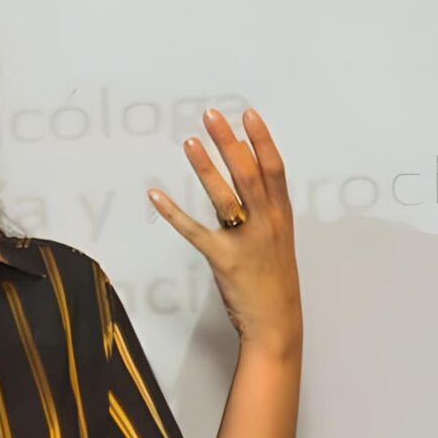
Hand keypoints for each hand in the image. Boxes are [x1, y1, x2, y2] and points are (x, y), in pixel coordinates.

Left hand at [147, 108, 302, 357]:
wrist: (277, 323)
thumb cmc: (275, 278)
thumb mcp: (279, 238)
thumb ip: (265, 209)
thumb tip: (245, 175)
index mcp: (282, 215)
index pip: (274, 169)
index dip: (261, 140)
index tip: (247, 114)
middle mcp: (267, 223)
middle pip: (248, 174)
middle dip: (229, 142)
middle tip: (211, 116)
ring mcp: (246, 241)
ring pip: (224, 197)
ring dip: (206, 168)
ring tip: (189, 142)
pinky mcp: (223, 259)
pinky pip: (194, 231)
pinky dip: (173, 212)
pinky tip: (155, 195)